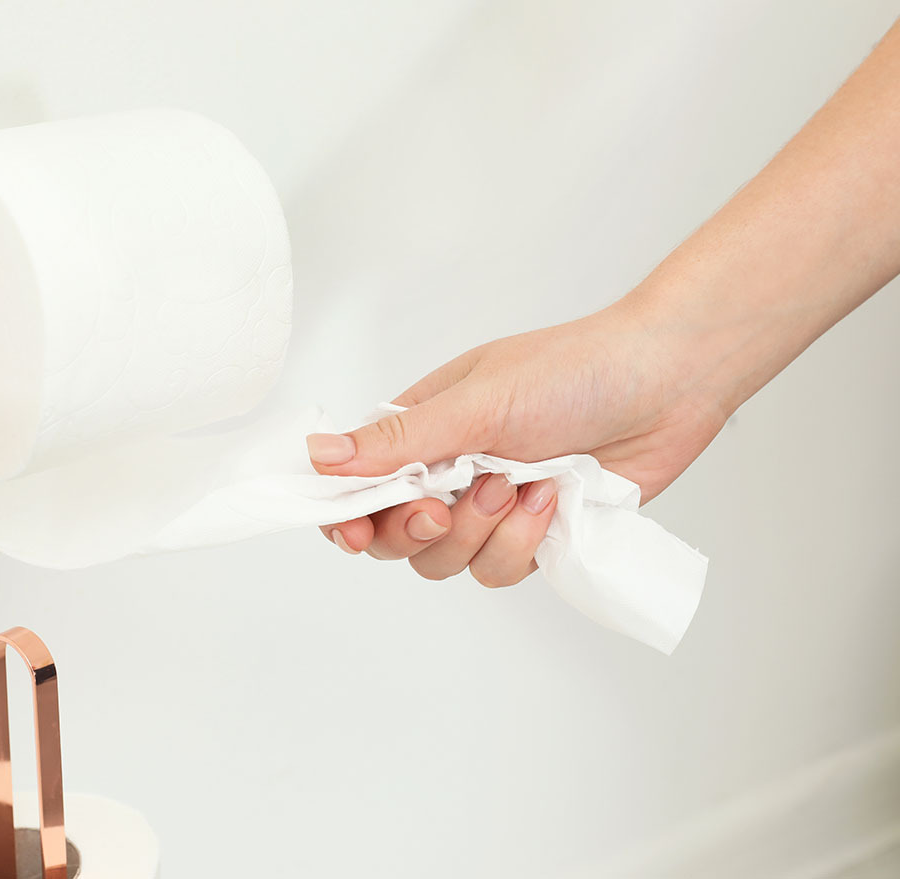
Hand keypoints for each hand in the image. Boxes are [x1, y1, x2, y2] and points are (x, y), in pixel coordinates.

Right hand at [308, 298, 728, 587]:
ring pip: (447, 562)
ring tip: (520, 487)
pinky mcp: (533, 536)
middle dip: (415, 532)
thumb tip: (316, 456)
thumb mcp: (476, 403)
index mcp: (420, 430)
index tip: (353, 531)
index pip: (357, 485)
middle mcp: (448, 472)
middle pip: (394, 537)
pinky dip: (523, 544)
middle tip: (440, 512)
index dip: (346, 516)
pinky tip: (550, 502)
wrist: (665, 384)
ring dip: (482, 534)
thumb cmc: (570, 371)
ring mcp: (490, 508)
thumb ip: (398, 441)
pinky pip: (500, 571)